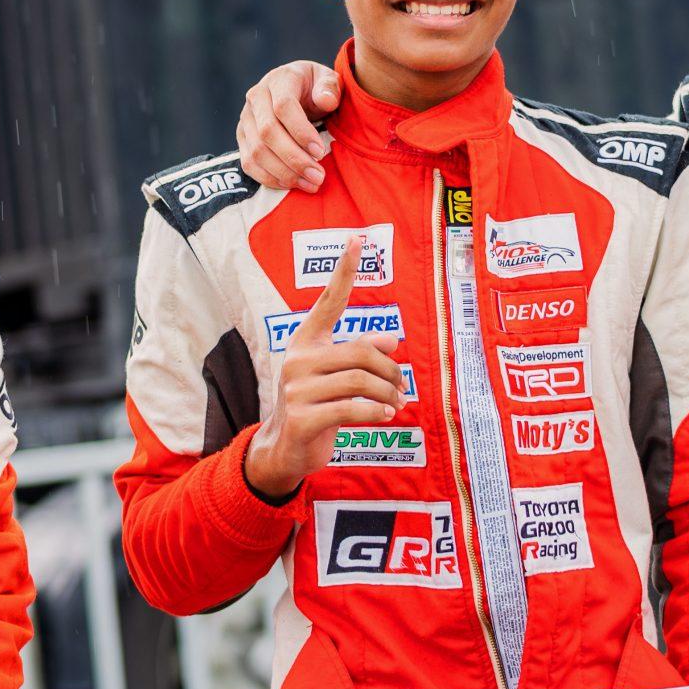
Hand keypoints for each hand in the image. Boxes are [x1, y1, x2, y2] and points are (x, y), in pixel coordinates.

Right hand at [238, 59, 341, 190]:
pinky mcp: (242, 138)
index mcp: (279, 80)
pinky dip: (269, 178)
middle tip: (318, 176)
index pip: (283, 107)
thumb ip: (330, 87)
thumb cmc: (316, 88)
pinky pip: (249, 163)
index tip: (320, 152)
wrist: (297, 90)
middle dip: (294, 159)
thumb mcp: (328, 80)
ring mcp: (245, 119)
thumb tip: (325, 100)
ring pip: (256, 152)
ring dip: (284, 173)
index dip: (301, 132)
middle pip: (268, 132)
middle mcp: (256, 98)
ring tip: (310, 184)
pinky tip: (292, 184)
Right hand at [242, 237, 404, 497]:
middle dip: (391, 371)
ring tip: (398, 403)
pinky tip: (388, 415)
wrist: (284, 449)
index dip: (344, 270)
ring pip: (360, 381)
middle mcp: (298, 359)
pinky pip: (351, 408)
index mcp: (306, 342)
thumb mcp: (336, 376)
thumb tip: (392, 340)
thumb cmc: (315, 406)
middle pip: (361, 352)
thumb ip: (360, 355)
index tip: (358, 239)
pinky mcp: (302, 418)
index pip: (329, 301)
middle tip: (403, 387)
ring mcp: (296, 389)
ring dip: (388, 394)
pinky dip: (377, 412)